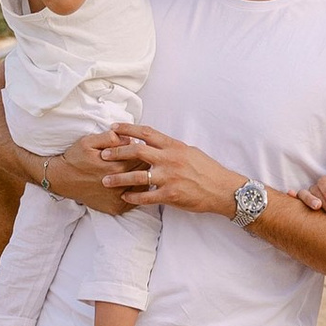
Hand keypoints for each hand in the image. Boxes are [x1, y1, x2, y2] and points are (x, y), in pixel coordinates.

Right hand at [39, 126, 145, 214]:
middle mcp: (117, 185)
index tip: (139, 149)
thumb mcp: (89, 141)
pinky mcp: (115, 208)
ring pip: (142, 188)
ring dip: (143, 179)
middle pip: (143, 173)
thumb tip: (129, 139)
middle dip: (144, 165)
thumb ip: (110, 138)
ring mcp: (117, 199)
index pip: (140, 158)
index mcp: (114, 167)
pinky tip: (131, 185)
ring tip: (137, 172)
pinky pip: (134, 201)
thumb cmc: (76, 158)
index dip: (142, 152)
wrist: (62, 179)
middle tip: (140, 159)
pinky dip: (136, 194)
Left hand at [104, 124, 249, 217]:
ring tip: (105, 180)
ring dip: (119, 178)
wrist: (223, 189)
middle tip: (103, 154)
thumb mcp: (189, 152)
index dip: (127, 129)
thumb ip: (171, 148)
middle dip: (117, 152)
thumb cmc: (207, 170)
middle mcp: (169, 159)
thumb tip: (155, 144)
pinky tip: (124, 197)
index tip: (112, 128)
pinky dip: (133, 197)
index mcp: (174, 146)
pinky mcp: (170, 195)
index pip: (146, 133)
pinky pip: (146, 196)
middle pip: (137, 151)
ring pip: (137, 176)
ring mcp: (169, 177)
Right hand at [286, 174, 325, 224]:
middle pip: (315, 190)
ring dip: (309, 199)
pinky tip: (290, 194)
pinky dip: (291, 196)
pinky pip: (294, 200)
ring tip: (316, 207)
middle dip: (325, 203)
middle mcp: (317, 189)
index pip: (325, 183)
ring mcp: (308, 197)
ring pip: (303, 194)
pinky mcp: (301, 206)